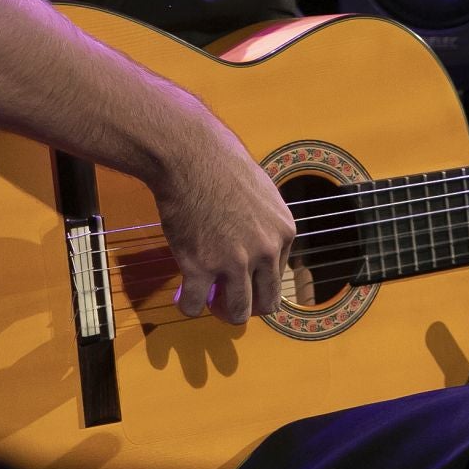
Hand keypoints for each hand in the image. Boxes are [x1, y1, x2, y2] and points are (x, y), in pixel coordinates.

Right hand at [149, 116, 295, 325]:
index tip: (240, 277)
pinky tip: (184, 294)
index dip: (258, 282)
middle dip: (247, 306)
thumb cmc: (223, 167)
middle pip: (266, 303)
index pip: (279, 277)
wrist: (192, 155)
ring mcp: (233, 262)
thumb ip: (267, 227)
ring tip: (208, 299)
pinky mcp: (200, 267)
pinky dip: (189, 306)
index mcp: (284, 233)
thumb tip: (260, 254)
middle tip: (227, 298)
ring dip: (221, 312)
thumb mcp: (264, 196)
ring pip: (236, 313)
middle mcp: (265, 251)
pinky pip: (196, 306)